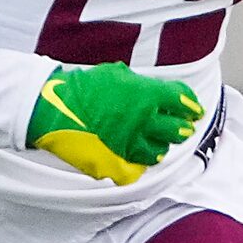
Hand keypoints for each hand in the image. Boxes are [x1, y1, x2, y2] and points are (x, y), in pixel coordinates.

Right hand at [26, 63, 201, 186]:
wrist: (49, 107)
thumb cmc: (81, 88)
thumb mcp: (117, 74)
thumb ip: (144, 86)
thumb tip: (164, 93)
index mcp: (147, 95)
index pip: (184, 102)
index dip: (191, 106)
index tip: (193, 109)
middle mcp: (144, 121)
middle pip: (179, 130)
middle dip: (181, 127)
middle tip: (180, 126)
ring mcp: (131, 145)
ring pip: (159, 151)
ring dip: (159, 145)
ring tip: (152, 140)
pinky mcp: (117, 164)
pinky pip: (138, 168)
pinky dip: (137, 162)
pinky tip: (132, 153)